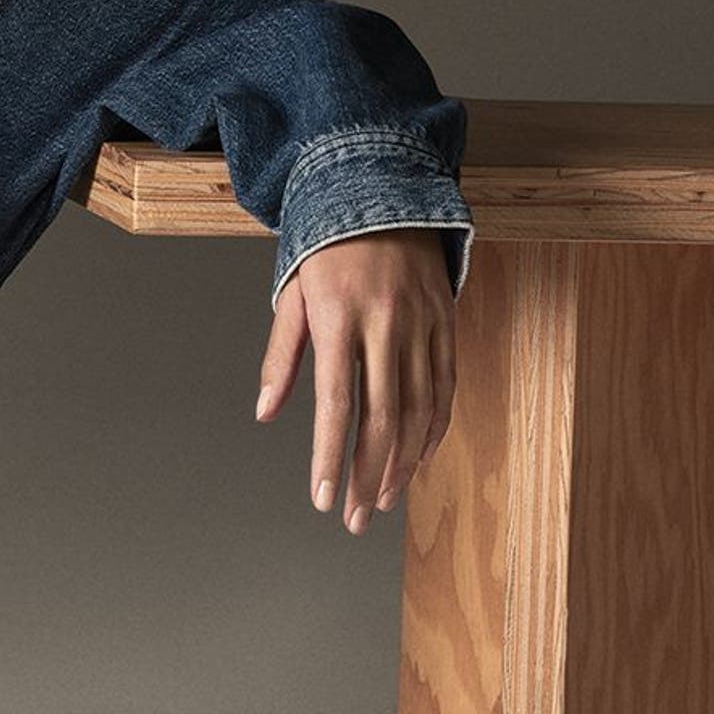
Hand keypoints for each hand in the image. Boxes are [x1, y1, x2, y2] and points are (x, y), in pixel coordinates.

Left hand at [254, 229, 456, 533]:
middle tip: (357, 518)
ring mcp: (423, 326)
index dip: (331, 457)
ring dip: (403, 464)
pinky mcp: (446, 325)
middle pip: (382, 418)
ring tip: (383, 500)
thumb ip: (282, 356)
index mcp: (339, 317)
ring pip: (420, 411)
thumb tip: (266, 413)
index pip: (336, 404)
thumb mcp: (293, 294)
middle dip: (369, 476)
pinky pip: (446, 390)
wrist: (384, 195)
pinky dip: (434, 432)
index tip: (324, 499)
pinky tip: (418, 461)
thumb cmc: (326, 249)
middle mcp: (386, 324)